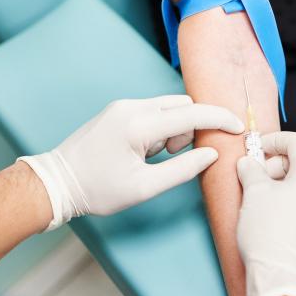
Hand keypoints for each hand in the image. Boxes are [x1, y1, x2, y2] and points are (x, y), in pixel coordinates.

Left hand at [19, 95, 243, 229]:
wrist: (57, 181)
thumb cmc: (97, 189)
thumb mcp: (143, 188)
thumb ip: (182, 170)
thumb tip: (211, 154)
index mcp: (137, 125)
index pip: (190, 114)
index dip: (219, 120)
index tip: (238, 128)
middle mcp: (131, 107)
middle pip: (182, 105)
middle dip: (191, 128)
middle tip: (175, 156)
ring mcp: (123, 106)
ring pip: (168, 107)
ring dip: (175, 129)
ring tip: (155, 158)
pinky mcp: (118, 110)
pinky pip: (153, 111)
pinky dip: (160, 128)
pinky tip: (146, 151)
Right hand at [236, 132, 295, 295]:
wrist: (285, 281)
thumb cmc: (270, 236)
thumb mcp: (253, 193)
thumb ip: (251, 171)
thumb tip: (248, 164)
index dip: (275, 140)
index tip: (258, 148)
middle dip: (284, 163)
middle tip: (262, 174)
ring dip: (292, 185)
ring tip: (268, 199)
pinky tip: (280, 220)